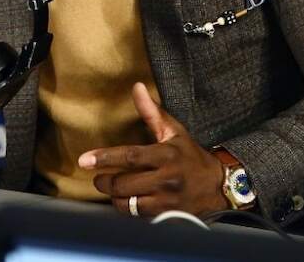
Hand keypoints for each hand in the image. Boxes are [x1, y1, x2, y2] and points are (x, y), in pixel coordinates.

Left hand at [77, 82, 227, 216]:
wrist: (219, 187)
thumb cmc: (191, 157)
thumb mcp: (175, 132)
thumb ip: (152, 113)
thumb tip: (137, 87)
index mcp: (166, 155)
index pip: (130, 157)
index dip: (105, 158)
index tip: (84, 160)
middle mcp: (166, 179)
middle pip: (123, 183)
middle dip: (104, 181)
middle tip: (98, 177)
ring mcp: (167, 200)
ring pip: (127, 203)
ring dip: (114, 196)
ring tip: (112, 189)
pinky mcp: (167, 215)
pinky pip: (137, 215)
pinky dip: (126, 208)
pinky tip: (126, 200)